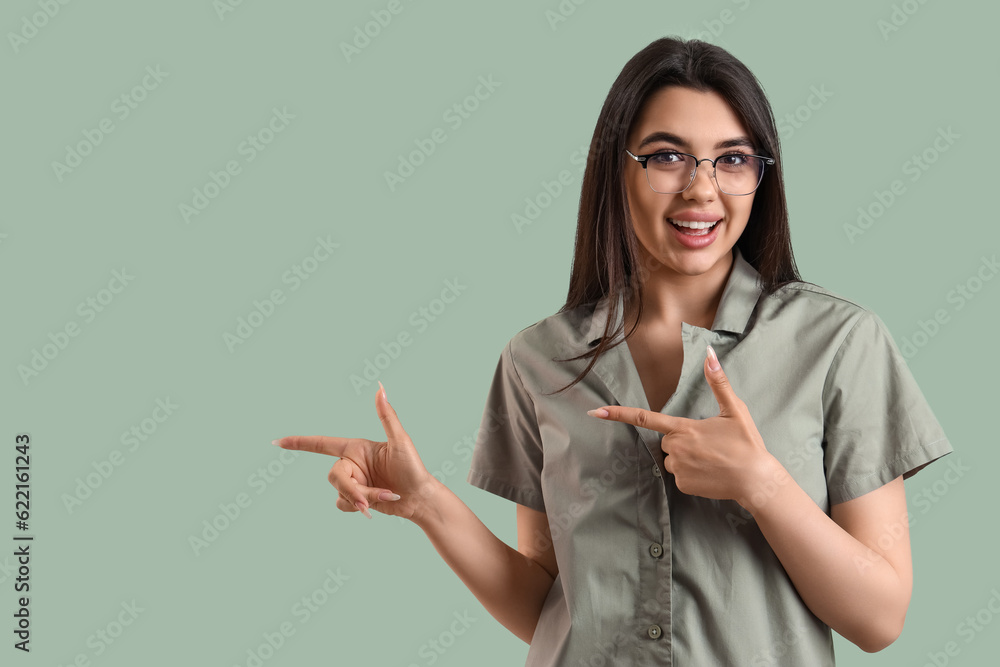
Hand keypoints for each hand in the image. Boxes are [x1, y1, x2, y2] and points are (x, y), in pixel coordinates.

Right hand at [273, 382, 437, 521]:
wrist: (419, 498)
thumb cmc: (413, 467)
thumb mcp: (400, 441)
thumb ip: (386, 416)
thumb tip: (381, 388)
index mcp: (356, 448)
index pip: (322, 444)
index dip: (299, 443)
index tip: (277, 442)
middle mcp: (351, 463)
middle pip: (333, 476)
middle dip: (351, 489)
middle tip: (368, 499)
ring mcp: (353, 482)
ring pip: (339, 492)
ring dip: (362, 498)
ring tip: (386, 496)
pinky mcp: (356, 499)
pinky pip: (343, 505)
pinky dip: (359, 507)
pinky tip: (375, 507)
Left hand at [587, 345, 780, 504]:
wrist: (756, 480)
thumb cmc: (746, 443)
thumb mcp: (734, 409)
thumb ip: (718, 382)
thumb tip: (710, 353)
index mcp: (684, 428)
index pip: (644, 418)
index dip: (618, 414)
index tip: (596, 412)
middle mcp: (676, 449)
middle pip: (667, 440)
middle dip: (682, 440)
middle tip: (709, 443)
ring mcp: (678, 469)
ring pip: (672, 459)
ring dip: (685, 457)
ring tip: (712, 459)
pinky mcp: (682, 486)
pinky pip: (679, 475)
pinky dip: (691, 473)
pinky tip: (710, 473)